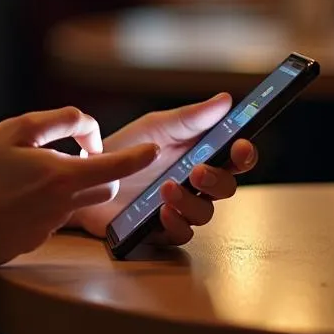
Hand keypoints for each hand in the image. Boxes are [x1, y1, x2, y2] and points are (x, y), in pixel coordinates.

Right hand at [0, 107, 158, 290]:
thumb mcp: (7, 132)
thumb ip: (49, 122)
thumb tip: (82, 124)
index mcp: (61, 175)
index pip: (118, 165)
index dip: (138, 155)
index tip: (151, 149)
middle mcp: (64, 203)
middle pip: (105, 185)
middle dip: (102, 167)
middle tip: (79, 151)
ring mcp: (51, 224)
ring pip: (82, 200)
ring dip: (77, 183)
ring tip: (46, 168)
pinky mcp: (37, 237)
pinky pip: (56, 214)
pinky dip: (49, 199)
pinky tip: (17, 192)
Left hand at [65, 94, 257, 246]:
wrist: (89, 172)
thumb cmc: (126, 147)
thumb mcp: (157, 126)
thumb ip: (191, 117)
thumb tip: (225, 100)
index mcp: (199, 154)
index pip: (233, 157)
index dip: (243, 153)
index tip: (241, 147)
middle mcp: (195, 183)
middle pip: (226, 187)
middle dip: (218, 180)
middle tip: (198, 171)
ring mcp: (180, 207)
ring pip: (205, 212)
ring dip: (190, 201)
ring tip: (167, 188)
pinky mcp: (162, 228)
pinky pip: (181, 234)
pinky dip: (176, 223)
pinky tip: (161, 211)